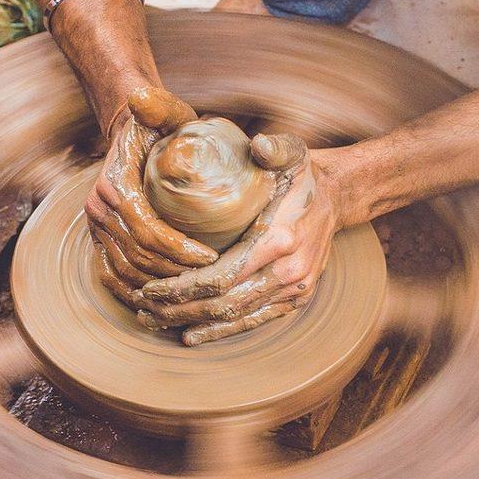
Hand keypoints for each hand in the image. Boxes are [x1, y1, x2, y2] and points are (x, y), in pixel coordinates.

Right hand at [86, 87, 219, 306]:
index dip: (179, 250)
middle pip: (138, 256)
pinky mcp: (97, 239)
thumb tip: (140, 97)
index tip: (211, 258)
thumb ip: (159, 106)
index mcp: (114, 185)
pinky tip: (159, 301)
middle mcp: (97, 209)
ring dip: (159, 286)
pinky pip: (110, 275)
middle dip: (175, 273)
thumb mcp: (164, 112)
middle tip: (210, 280)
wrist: (129, 133)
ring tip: (192, 290)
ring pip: (126, 271)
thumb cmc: (157, 126)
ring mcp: (95, 227)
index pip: (147, 230)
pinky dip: (132, 292)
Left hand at [136, 134, 342, 344]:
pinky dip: (221, 331)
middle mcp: (289, 272)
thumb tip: (258, 144)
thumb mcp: (291, 152)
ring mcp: (294, 290)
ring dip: (193, 323)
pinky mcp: (295, 300)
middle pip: (223, 303)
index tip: (150, 286)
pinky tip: (192, 335)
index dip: (182, 287)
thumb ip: (274, 148)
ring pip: (235, 317)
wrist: (337, 198)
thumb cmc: (302, 175)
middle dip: (178, 310)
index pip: (222, 276)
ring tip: (156, 321)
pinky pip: (254, 321)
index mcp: (280, 239)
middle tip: (142, 308)